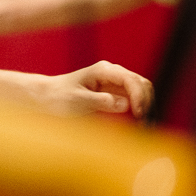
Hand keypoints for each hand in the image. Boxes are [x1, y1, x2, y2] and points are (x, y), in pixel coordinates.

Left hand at [33, 60, 152, 118]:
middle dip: (147, 101)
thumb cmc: (59, 96)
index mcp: (103, 70)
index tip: (139, 114)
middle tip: (144, 123)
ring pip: (141, 89)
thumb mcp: (77, 101)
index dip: (139, 96)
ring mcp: (115, 81)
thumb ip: (100, 101)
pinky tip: (139, 121)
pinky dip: (141, 107)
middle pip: (141, 83)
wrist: (48, 96)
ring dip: (147, 105)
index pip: (130, 80)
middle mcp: (112, 72)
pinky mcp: (115, 91)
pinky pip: (135, 97)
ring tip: (144, 124)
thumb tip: (125, 104)